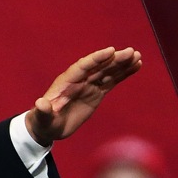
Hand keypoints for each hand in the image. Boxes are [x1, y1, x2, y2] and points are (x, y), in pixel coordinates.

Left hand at [25, 46, 140, 145]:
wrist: (48, 127)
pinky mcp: (96, 93)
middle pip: (98, 66)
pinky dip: (123, 74)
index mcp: (66, 82)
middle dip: (114, 59)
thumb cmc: (42, 121)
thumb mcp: (41, 118)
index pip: (82, 66)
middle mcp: (78, 80)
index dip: (96, 58)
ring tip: (137, 56)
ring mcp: (88, 86)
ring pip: (107, 71)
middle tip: (131, 52)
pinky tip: (136, 66)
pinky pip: (111, 81)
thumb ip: (43, 111)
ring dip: (122, 64)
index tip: (111, 50)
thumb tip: (40, 103)